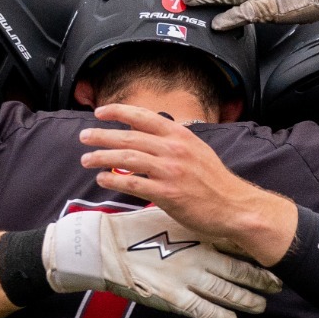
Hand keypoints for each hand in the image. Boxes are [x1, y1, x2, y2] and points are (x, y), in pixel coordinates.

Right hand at [43, 207, 283, 317]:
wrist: (106, 247)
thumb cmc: (136, 230)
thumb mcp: (169, 217)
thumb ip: (193, 224)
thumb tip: (212, 220)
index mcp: (198, 234)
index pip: (237, 245)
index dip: (257, 254)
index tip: (275, 259)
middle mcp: (199, 254)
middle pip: (240, 270)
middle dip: (262, 280)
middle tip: (278, 286)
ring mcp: (188, 277)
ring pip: (228, 292)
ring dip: (247, 301)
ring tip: (260, 306)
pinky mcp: (174, 297)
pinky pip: (204, 311)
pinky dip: (221, 317)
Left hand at [79, 104, 297, 265]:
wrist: (235, 206)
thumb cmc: (214, 181)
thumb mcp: (197, 150)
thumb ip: (173, 141)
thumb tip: (147, 136)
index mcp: (180, 135)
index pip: (144, 116)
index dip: (119, 111)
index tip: (100, 112)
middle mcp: (174, 149)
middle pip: (130, 136)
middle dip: (102, 135)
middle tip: (84, 137)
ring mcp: (170, 171)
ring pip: (128, 158)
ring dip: (102, 157)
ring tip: (86, 160)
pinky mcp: (168, 193)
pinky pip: (133, 183)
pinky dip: (114, 180)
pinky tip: (102, 180)